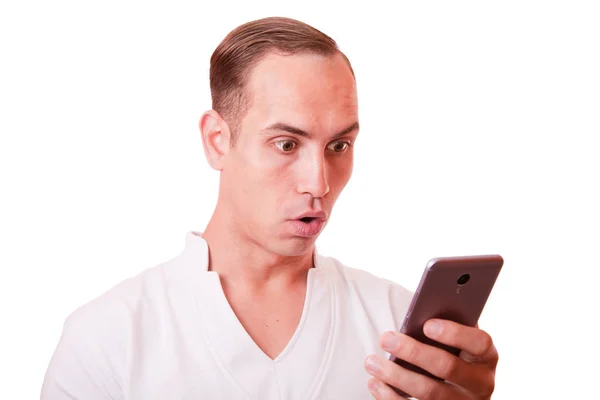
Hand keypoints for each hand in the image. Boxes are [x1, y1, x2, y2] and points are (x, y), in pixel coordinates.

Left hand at [364, 319, 497, 398]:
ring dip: (396, 376)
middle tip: (386, 338)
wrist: (456, 390)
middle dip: (413, 352)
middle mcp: (481, 383)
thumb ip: (445, 324)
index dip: (454, 333)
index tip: (426, 325)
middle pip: (447, 367)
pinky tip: (375, 383)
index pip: (479, 342)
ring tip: (371, 362)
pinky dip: (391, 397)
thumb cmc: (449, 352)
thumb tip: (419, 311)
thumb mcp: (455, 340)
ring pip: (428, 392)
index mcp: (486, 357)